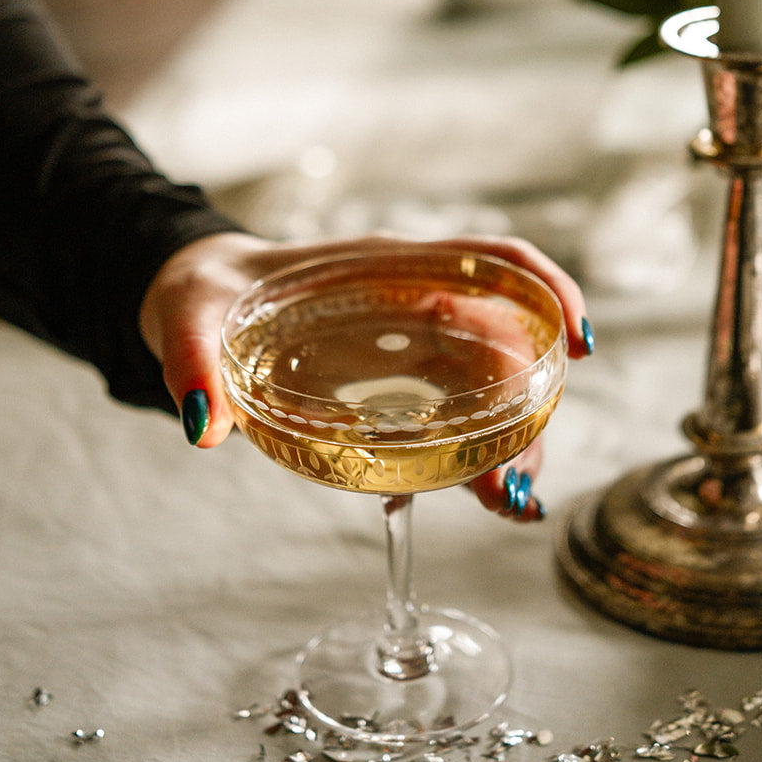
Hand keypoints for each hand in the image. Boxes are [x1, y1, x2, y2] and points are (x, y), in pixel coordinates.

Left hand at [139, 231, 591, 517]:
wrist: (194, 302)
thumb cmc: (201, 295)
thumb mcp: (185, 316)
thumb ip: (192, 363)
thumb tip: (203, 427)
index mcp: (383, 266)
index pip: (491, 260)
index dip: (547, 290)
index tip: (576, 345)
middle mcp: (414, 297)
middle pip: (508, 338)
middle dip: (533, 407)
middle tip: (516, 486)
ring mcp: (414, 340)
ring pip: (498, 380)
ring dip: (518, 436)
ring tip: (506, 502)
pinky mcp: (400, 378)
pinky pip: (462, 405)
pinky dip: (483, 446)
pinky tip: (478, 488)